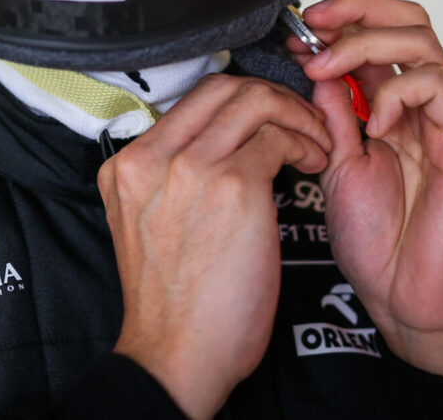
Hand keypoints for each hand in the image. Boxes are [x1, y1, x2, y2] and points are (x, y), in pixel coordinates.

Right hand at [98, 75, 331, 418]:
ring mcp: (191, 168)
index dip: (240, 99)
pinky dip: (305, 143)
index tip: (266, 119)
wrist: (176, 355)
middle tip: (299, 121)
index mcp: (127, 165)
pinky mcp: (233, 187)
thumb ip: (166, 182)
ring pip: (255, 102)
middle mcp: (152, 157)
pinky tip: (314, 163)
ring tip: (315, 143)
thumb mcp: (147, 226)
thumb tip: (213, 153)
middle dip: (272, 96)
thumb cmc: (174, 304)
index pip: (191, 100)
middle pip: (222, 88)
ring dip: (296, 116)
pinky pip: (279, 139)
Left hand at [291, 0, 442, 374]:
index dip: (338, 18)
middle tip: (313, 24)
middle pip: (406, 19)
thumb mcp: (336, 163)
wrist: (410, 301)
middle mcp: (423, 105)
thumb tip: (313, 65)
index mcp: (390, 107)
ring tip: (327, 68)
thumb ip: (330, 113)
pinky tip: (373, 123)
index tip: (296, 27)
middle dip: (355, 9)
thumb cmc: (380, 243)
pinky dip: (397, 91)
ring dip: (365, 43)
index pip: (376, 32)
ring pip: (421, 40)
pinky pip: (438, 86)